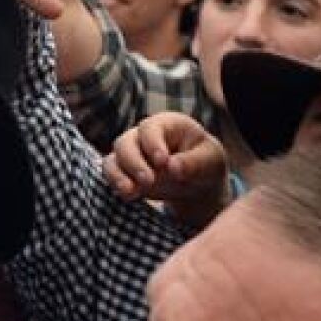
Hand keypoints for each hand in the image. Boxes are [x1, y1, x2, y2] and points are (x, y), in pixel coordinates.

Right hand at [103, 113, 229, 228]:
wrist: (197, 181)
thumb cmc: (205, 163)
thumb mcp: (210, 160)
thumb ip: (193, 162)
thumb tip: (172, 167)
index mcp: (167, 124)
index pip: (151, 128)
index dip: (153, 144)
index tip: (162, 162)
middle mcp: (142, 135)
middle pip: (125, 142)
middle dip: (134, 163)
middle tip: (149, 181)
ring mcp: (130, 152)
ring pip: (113, 159)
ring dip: (119, 176)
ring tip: (131, 192)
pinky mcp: (123, 170)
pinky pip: (111, 174)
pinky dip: (116, 184)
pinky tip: (129, 196)